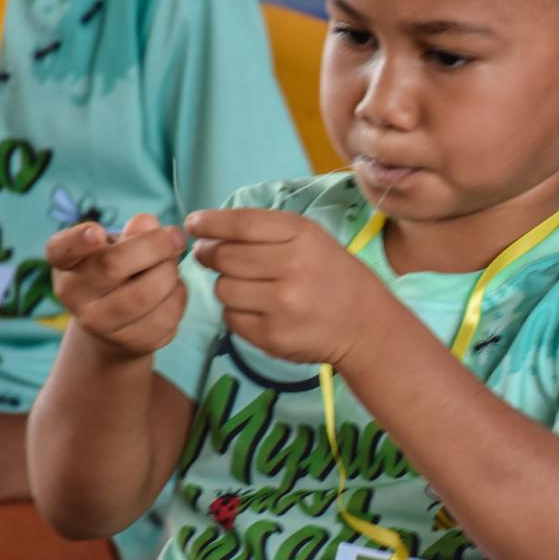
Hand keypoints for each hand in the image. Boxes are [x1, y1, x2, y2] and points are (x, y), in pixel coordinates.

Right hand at [46, 213, 186, 357]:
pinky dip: (179, 295)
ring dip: (171, 273)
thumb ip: (131, 234)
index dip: (78, 239)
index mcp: (65, 262)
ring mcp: (98, 324)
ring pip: (145, 293)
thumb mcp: (118, 247)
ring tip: (172, 266)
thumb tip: (146, 223)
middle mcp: (73, 294)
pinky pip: (166, 315)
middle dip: (156, 246)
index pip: (61, 249)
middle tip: (175, 238)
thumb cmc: (116, 273)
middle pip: (114, 265)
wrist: (114, 325)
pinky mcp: (130, 343)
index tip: (96, 230)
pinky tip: (173, 290)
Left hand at [186, 208, 398, 366]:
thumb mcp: (310, 239)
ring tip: (248, 286)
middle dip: (211, 254)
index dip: (210, 223)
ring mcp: (282, 305)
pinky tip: (258, 309)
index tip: (193, 224)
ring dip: (227, 285)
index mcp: (302, 236)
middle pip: (224, 256)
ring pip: (223, 289)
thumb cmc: (331, 275)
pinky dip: (236, 312)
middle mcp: (293, 268)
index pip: (241, 224)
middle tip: (212, 256)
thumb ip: (264, 231)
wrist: (365, 326)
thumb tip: (205, 233)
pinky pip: (231, 318)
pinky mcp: (273, 336)